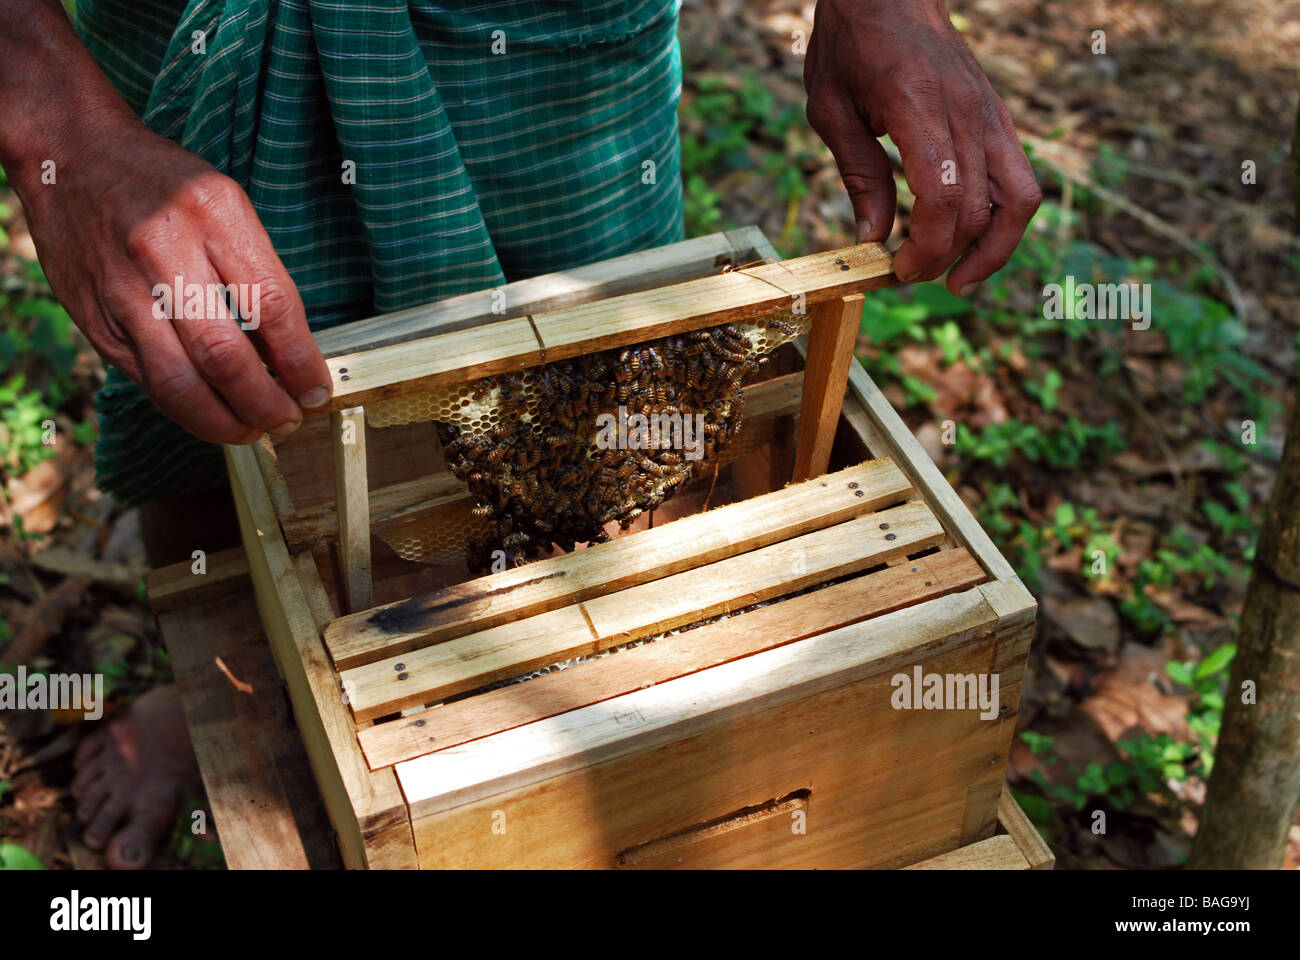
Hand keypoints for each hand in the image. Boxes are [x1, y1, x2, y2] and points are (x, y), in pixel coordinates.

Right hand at [19, 116, 331, 443]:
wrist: (70, 155)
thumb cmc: (162, 183)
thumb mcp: (225, 205)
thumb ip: (256, 273)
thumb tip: (292, 352)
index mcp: (212, 214)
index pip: (271, 305)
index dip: (300, 361)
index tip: (317, 389)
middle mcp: (164, 251)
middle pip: (225, 355)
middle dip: (265, 404)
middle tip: (288, 420)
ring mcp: (122, 289)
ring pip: (179, 383)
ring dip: (224, 422)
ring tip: (253, 430)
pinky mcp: (94, 318)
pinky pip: (145, 380)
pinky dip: (185, 407)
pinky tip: (211, 412)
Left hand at [804, 0, 1041, 294]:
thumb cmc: (852, 45)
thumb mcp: (830, 110)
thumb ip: (858, 175)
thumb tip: (874, 238)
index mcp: (919, 108)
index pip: (944, 199)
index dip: (927, 248)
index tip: (899, 269)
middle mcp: (967, 113)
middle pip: (978, 210)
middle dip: (946, 257)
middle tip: (909, 275)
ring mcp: (990, 116)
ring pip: (1018, 199)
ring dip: (994, 250)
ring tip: (960, 279)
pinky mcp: (998, 120)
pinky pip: (1019, 180)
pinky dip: (1002, 220)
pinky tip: (972, 241)